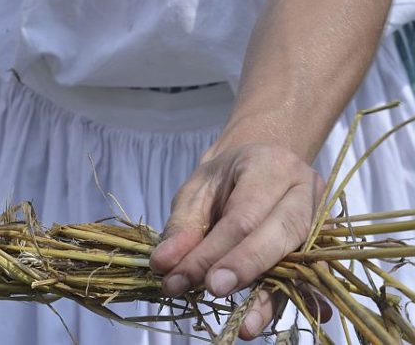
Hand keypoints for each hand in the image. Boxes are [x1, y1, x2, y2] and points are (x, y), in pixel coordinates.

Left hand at [149, 143, 326, 339]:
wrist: (261, 161)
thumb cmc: (226, 177)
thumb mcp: (196, 190)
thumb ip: (182, 226)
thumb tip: (164, 265)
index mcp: (270, 166)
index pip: (241, 217)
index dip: (212, 251)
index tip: (180, 278)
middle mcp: (304, 189)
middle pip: (279, 233)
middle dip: (244, 267)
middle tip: (212, 290)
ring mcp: (321, 216)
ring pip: (299, 259)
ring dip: (270, 298)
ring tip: (246, 327)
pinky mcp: (324, 241)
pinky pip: (313, 274)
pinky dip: (301, 299)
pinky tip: (295, 317)